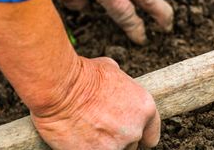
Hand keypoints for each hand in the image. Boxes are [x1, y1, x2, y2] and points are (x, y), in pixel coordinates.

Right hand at [32, 56, 159, 149]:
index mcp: (145, 108)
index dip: (140, 135)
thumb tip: (118, 86)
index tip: (131, 135)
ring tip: (87, 130)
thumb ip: (122, 86)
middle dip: (118, 138)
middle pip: (131, 145)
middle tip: (101, 127)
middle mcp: (135, 130)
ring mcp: (116, 146)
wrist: (61, 89)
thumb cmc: (84, 75)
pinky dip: (86, 149)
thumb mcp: (113, 70)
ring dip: (102, 145)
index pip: (151, 135)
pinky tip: (77, 138)